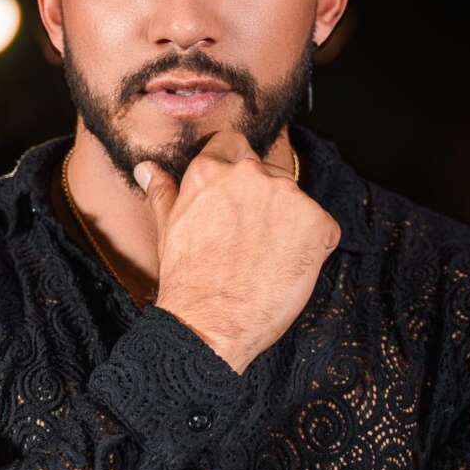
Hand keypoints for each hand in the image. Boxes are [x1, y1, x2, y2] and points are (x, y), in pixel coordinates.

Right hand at [135, 131, 341, 374]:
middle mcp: (250, 174)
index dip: (237, 170)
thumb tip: (147, 168)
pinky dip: (313, 248)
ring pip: (296, 201)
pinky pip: (323, 229)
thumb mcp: (168, 227)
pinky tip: (287, 269)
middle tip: (249, 242)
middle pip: (268, 174)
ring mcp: (286, 196)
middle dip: (264, 203)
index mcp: (211, 170)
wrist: (209, 323)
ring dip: (289, 225)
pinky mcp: (316, 222)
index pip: (234, 145)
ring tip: (266, 260)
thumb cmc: (187, 280)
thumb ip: (163, 191)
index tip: (237, 198)